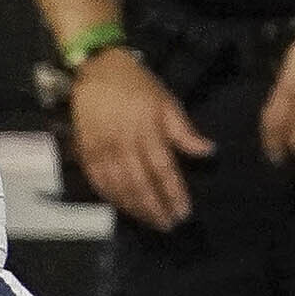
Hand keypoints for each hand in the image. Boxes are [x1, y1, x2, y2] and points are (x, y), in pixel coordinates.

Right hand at [69, 47, 211, 230]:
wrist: (97, 69)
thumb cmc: (138, 85)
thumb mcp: (167, 102)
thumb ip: (184, 131)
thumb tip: (208, 152)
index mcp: (147, 131)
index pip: (163, 170)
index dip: (174, 194)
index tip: (184, 213)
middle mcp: (123, 144)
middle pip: (140, 185)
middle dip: (155, 209)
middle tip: (168, 226)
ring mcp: (102, 150)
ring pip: (119, 188)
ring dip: (135, 209)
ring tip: (150, 222)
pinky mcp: (86, 152)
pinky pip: (98, 182)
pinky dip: (112, 198)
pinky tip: (124, 208)